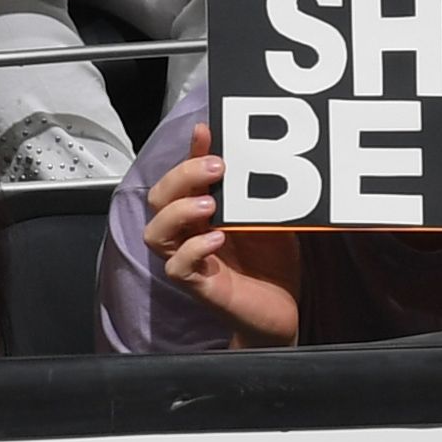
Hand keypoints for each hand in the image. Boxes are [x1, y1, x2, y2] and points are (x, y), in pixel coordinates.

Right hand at [144, 123, 299, 347]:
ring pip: (156, 232)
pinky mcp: (199, 286)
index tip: (205, 130)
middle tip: (215, 167)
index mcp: (202, 213)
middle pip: (160, 199)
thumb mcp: (270, 218)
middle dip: (182, 177)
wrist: (285, 311)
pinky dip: (193, 250)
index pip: (184, 176)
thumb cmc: (272, 264)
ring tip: (209, 204)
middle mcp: (189, 234)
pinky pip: (178, 268)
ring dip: (178, 212)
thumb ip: (258, 194)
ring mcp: (190, 260)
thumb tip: (263, 159)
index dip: (189, 152)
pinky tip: (216, 239)